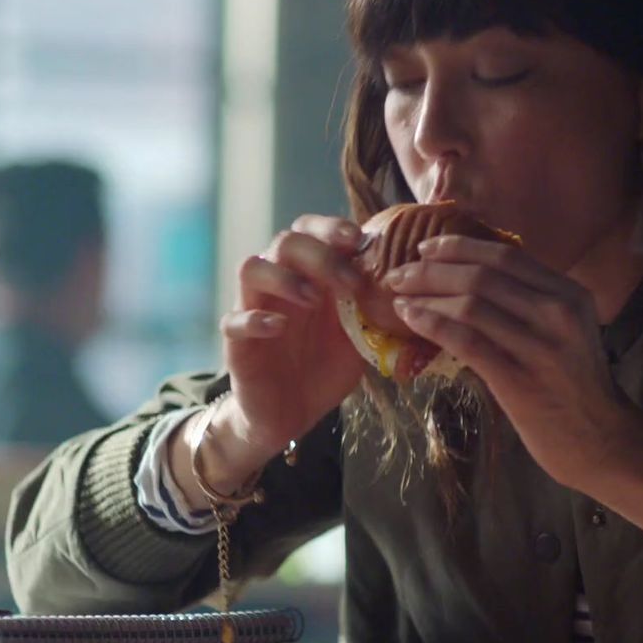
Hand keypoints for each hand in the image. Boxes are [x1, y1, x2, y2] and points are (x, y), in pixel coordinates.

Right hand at [216, 215, 369, 457]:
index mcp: (307, 275)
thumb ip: (372, 309)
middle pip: (285, 242)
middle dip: (320, 254)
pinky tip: (278, 329)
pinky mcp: (237, 343)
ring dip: (284, 277)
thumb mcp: (358, 337)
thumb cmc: (323, 368)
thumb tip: (409, 285)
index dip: (331, 228)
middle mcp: (277, 285)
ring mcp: (253, 310)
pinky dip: (255, 320)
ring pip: (251, 268)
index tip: (357, 240)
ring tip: (313, 299)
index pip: (310, 231)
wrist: (291, 414)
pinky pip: (233, 321)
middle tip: (349, 282)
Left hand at [383, 234, 642, 490]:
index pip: (506, 255)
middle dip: (431, 270)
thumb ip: (532, 302)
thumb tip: (471, 278)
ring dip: (426, 295)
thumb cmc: (575, 386)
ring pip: (470, 304)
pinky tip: (411, 320)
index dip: (459, 246)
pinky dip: (432, 324)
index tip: (426, 246)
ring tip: (398, 297)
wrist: (601, 442)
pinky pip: (466, 341)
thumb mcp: (567, 330)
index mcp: (569, 294)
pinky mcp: (519, 380)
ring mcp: (540, 347)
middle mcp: (558, 313)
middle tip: (399, 274)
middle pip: (482, 275)